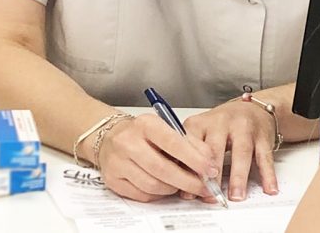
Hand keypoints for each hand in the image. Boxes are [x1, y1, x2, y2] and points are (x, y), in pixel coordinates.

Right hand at [96, 114, 218, 202]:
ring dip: (173, 189)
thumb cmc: (142, 133)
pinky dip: (158, 195)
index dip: (194, 159)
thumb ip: (190, 142)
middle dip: (188, 181)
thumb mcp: (166, 128)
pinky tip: (165, 187)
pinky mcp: (113, 180)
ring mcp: (118, 162)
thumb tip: (209, 161)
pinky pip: (142, 195)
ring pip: (153, 185)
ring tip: (182, 184)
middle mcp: (128, 142)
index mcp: (145, 124)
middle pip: (163, 169)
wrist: (109, 137)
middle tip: (203, 187)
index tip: (210, 170)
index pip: (173, 142)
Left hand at [184, 98, 279, 201]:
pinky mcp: (262, 136)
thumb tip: (181, 187)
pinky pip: (265, 157)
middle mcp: (222, 122)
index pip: (191, 145)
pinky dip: (268, 175)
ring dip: (238, 177)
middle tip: (210, 195)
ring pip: (241, 152)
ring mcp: (244, 128)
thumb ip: (190, 156)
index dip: (189, 168)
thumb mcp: (201, 133)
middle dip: (213, 175)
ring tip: (236, 196)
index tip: (187, 190)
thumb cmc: (223, 125)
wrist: (254, 108)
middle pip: (215, 149)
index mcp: (201, 123)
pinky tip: (269, 189)